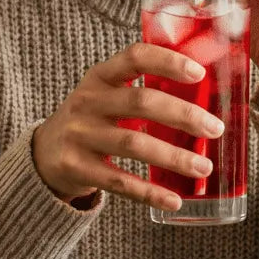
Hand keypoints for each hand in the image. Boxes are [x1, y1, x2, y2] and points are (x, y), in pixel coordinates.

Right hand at [31, 42, 224, 209]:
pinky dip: (150, 192)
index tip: (198, 73)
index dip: (167, 62)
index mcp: (99, 77)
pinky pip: (119, 182)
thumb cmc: (92, 120)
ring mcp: (80, 136)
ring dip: (174, 156)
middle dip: (183, 114)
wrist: (43, 154)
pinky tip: (175, 200)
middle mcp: (87, 102)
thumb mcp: (106, 95)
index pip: (134, 58)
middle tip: (214, 128)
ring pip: (134, 144)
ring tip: (204, 167)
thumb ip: (142, 90)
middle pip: (141, 102)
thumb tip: (204, 94)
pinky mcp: (77, 168)